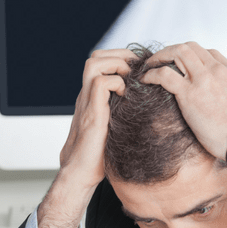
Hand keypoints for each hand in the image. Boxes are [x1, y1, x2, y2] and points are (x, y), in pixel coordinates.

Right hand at [38, 49, 135, 227]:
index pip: (102, 64)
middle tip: (138, 67)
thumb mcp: (114, 128)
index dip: (121, 59)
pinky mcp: (91, 113)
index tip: (140, 68)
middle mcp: (87, 96)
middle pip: (96, 57)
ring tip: (131, 78)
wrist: (82, 172)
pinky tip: (126, 95)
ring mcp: (87, 102)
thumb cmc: (99, 155)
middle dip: (120, 55)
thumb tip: (145, 112)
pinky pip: (100, 83)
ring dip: (116, 65)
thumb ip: (122, 115)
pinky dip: (116, 83)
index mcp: (92, 98)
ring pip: (94, 63)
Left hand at [141, 42, 226, 161]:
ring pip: (177, 53)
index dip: (191, 55)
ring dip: (160, 57)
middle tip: (160, 61)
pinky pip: (164, 75)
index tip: (180, 64)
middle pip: (190, 47)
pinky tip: (145, 79)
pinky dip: (151, 73)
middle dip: (171, 50)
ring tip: (149, 66)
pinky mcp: (189, 94)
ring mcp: (203, 80)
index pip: (208, 53)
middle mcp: (217, 70)